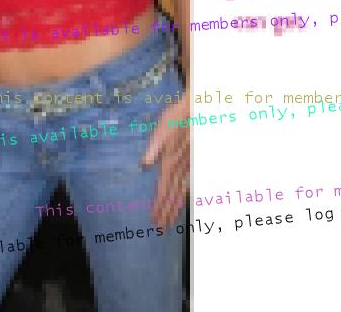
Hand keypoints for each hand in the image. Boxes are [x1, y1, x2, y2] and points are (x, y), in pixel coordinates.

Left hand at [141, 89, 189, 228]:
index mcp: (170, 162)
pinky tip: (183, 200)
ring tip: (170, 221)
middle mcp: (180, 168)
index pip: (163, 189)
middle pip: (172, 195)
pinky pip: (188, 184)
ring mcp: (188, 166)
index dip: (159, 205)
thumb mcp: (161, 131)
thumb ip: (153, 149)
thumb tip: (144, 166)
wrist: (196, 111)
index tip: (154, 220)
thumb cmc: (176, 118)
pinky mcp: (192, 161)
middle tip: (161, 229)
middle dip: (166, 212)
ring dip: (175, 206)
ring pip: (181, 192)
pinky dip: (184, 195)